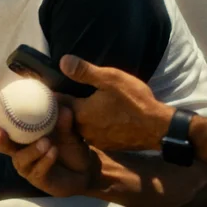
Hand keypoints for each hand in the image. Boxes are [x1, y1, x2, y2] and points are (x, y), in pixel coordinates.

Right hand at [0, 106, 97, 196]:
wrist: (86, 170)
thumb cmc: (71, 146)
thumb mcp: (69, 131)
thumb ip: (65, 121)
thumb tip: (62, 108)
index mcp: (25, 135)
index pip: (6, 127)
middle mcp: (22, 151)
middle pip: (4, 146)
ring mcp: (29, 166)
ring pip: (20, 159)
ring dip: (30, 150)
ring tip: (46, 142)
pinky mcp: (39, 180)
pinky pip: (37, 170)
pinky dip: (45, 160)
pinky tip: (53, 152)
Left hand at [59, 55, 173, 151]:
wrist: (157, 128)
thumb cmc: (134, 101)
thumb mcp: (111, 79)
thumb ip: (85, 71)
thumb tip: (62, 62)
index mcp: (80, 113)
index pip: (57, 103)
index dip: (53, 93)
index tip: (49, 87)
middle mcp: (83, 130)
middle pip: (67, 116)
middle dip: (66, 105)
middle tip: (68, 93)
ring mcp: (95, 140)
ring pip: (81, 125)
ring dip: (81, 116)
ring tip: (86, 103)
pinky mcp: (107, 145)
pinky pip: (93, 133)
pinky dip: (94, 125)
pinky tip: (103, 116)